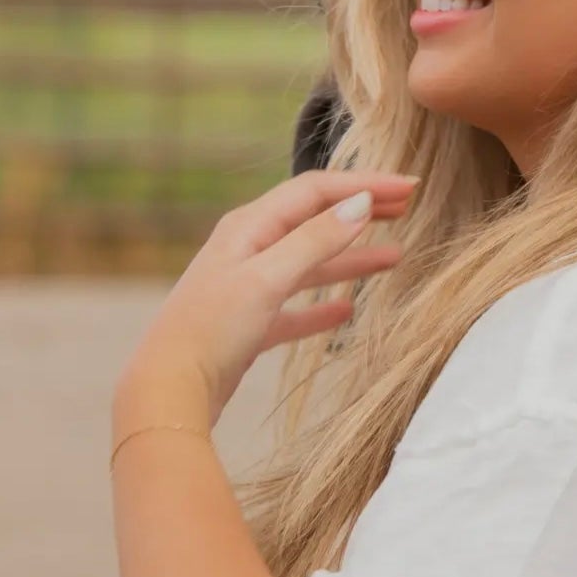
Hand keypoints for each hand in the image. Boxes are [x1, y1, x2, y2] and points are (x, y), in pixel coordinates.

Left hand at [116, 169, 418, 430]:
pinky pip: (295, 305)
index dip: (363, 184)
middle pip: (315, 219)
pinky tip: (346, 313)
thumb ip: (315, 241)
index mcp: (249, 226)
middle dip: (361, 210)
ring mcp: (248, 286)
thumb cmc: (211, 330)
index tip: (408, 187)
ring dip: (351, 257)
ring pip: (311, 263)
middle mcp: (249, 248)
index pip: (316, 190)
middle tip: (408, 207)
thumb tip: (360, 203)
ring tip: (396, 257)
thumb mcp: (267, 279)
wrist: (168, 392)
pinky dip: (322, 305)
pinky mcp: (249, 324)